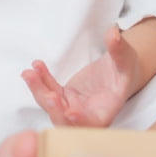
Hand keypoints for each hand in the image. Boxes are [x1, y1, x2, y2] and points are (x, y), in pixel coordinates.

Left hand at [23, 26, 140, 127]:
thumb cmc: (125, 70)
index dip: (82, 120)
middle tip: (47, 94)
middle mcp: (87, 115)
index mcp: (106, 112)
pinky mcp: (64, 97)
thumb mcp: (126, 58)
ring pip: (52, 106)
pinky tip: (36, 66)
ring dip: (40, 91)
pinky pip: (49, 91)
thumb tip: (113, 34)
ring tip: (30, 73)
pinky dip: (41, 81)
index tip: (71, 112)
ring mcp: (73, 107)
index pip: (93, 123)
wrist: (117, 72)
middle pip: (66, 120)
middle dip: (54, 109)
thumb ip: (119, 49)